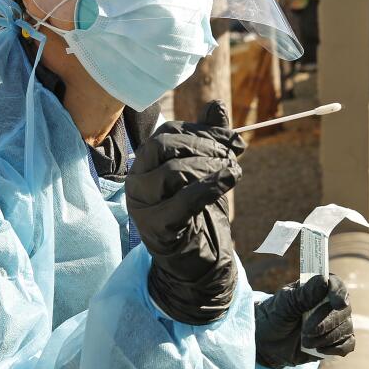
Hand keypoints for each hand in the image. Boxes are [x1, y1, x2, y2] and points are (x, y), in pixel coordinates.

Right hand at [126, 101, 246, 324]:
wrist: (196, 262)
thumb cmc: (198, 213)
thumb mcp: (205, 170)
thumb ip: (209, 139)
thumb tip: (216, 105)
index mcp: (144, 164)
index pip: (168, 132)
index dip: (202, 131)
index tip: (232, 141)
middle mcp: (136, 181)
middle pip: (162, 145)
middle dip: (202, 145)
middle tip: (230, 155)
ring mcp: (143, 207)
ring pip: (172, 171)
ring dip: (209, 167)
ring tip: (232, 172)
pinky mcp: (158, 229)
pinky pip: (183, 202)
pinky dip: (209, 187)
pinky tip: (229, 179)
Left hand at [254, 275, 354, 368]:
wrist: (267, 343)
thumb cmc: (274, 317)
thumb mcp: (284, 304)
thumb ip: (303, 294)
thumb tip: (324, 281)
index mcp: (317, 288)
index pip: (336, 285)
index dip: (339, 293)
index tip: (337, 304)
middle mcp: (330, 304)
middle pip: (344, 309)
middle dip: (326, 322)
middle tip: (306, 331)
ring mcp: (334, 323)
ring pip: (346, 328)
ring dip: (326, 337)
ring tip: (305, 341)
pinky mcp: (335, 341)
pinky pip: (348, 344)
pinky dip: (336, 348)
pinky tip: (319, 349)